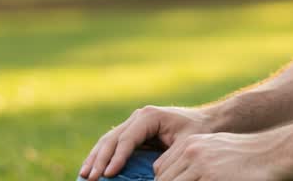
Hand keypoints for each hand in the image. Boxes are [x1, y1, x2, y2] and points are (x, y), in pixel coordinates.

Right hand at [79, 106, 213, 180]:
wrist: (207, 120)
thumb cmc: (199, 132)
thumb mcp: (186, 144)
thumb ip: (168, 157)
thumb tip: (152, 176)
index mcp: (149, 116)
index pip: (127, 139)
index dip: (117, 157)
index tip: (109, 174)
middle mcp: (138, 117)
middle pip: (112, 138)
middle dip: (100, 159)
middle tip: (90, 177)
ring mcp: (134, 123)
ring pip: (108, 140)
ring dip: (95, 157)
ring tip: (85, 174)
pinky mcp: (133, 131)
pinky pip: (114, 143)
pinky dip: (102, 156)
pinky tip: (92, 168)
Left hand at [151, 132, 284, 180]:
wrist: (272, 153)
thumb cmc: (245, 157)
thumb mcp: (215, 151)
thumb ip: (195, 163)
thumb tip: (176, 178)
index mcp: (191, 144)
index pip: (161, 169)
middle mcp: (192, 151)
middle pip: (163, 180)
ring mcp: (202, 165)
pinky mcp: (212, 178)